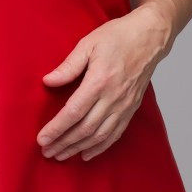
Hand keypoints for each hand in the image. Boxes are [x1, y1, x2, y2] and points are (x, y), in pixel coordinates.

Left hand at [36, 4, 170, 161]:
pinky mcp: (131, 108)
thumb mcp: (88, 44)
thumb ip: (68, 66)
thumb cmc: (118, 37)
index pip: (74, 112)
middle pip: (85, 129)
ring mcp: (124, 105)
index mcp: (100, 81)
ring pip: (99, 136)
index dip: (57, 128)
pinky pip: (115, 134)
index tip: (42, 139)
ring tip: (61, 155)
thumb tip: (48, 81)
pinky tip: (87, 154)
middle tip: (46, 152)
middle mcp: (113, 98)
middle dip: (63, 143)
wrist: (150, 37)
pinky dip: (100, 147)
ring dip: (78, 148)